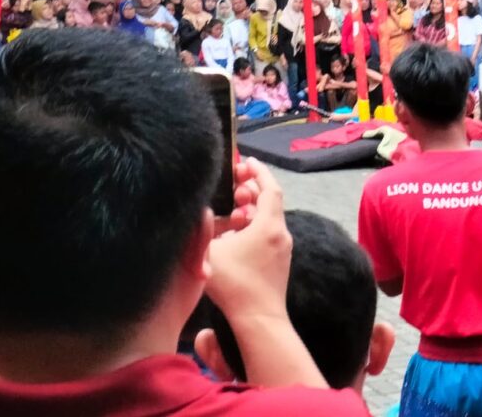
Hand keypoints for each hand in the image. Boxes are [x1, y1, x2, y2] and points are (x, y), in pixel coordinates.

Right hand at [206, 158, 291, 323]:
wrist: (259, 320)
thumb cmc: (234, 284)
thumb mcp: (209, 253)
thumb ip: (201, 229)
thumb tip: (198, 212)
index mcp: (268, 225)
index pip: (270, 187)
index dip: (258, 171)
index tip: (246, 161)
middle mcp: (281, 234)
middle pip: (269, 202)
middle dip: (252, 189)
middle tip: (233, 186)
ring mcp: (283, 249)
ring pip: (268, 219)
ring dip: (251, 210)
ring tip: (232, 211)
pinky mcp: (280, 263)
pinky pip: (268, 234)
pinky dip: (254, 226)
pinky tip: (235, 235)